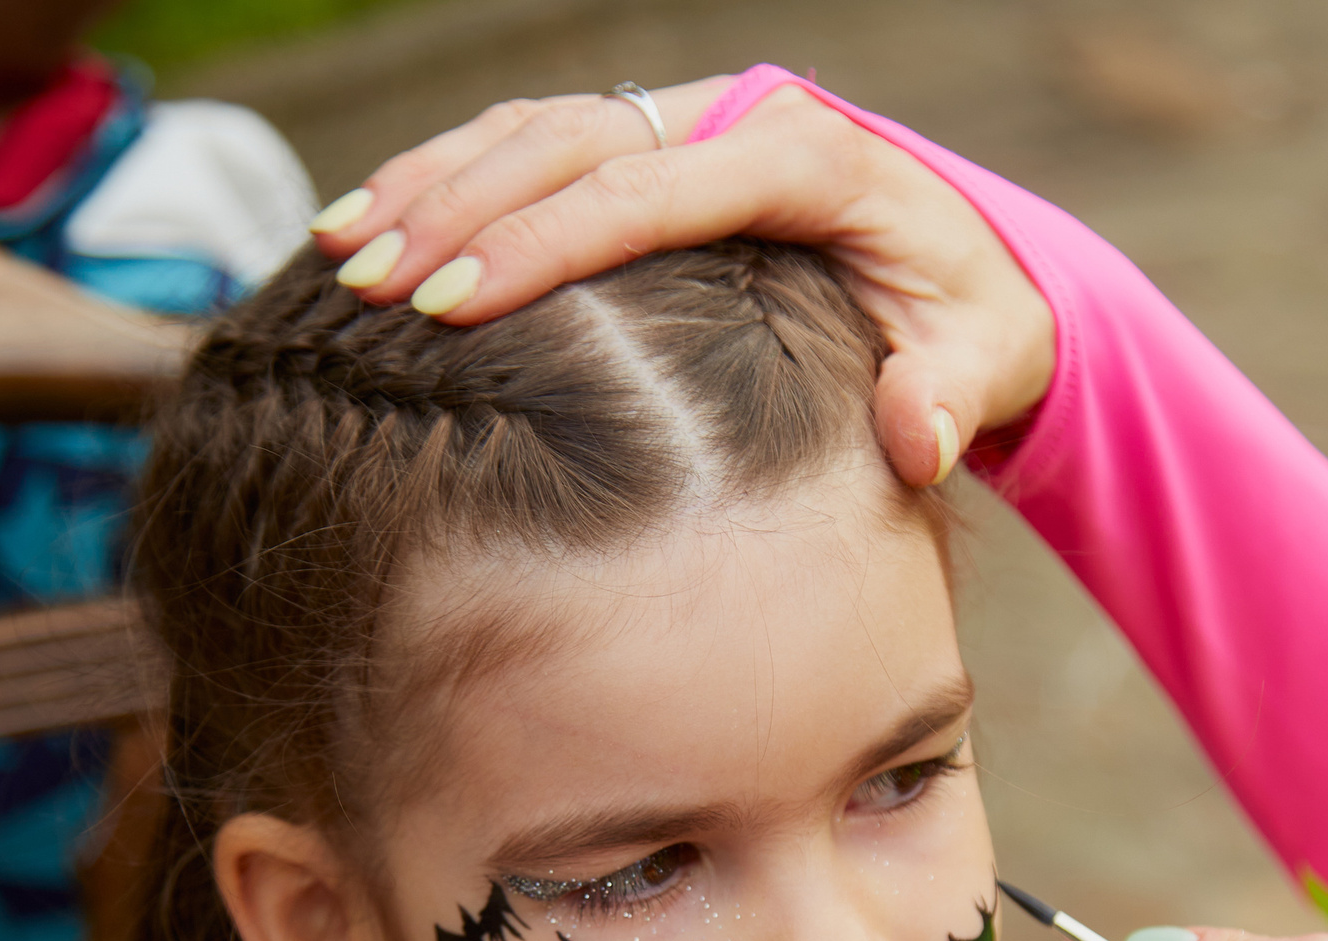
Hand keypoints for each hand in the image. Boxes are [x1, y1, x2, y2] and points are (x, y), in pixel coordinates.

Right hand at [308, 75, 1055, 486]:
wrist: (977, 275)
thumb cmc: (972, 324)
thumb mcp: (986, 360)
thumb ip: (951, 396)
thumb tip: (914, 435)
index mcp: (810, 159)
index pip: (651, 189)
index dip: (546, 243)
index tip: (456, 302)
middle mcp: (738, 119)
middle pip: (574, 144)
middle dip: (462, 209)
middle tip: (370, 282)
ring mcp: (690, 124)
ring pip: (538, 128)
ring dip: (435, 183)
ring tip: (341, 249)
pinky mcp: (656, 149)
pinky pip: (537, 146)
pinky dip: (451, 177)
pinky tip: (371, 224)